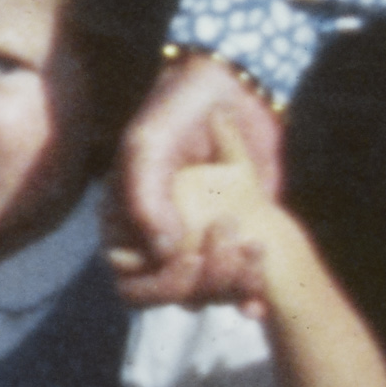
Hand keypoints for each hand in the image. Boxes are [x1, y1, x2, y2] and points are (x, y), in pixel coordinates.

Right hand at [109, 52, 285, 306]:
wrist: (235, 90)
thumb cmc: (180, 110)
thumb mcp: (150, 144)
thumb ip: (143, 195)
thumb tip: (160, 251)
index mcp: (126, 224)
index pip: (131, 282)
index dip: (162, 280)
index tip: (194, 253)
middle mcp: (156, 242)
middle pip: (169, 295)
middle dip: (204, 282)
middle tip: (233, 242)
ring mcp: (194, 246)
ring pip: (204, 296)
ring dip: (231, 284)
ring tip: (256, 248)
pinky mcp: (231, 245)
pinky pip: (234, 289)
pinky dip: (248, 295)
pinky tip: (260, 294)